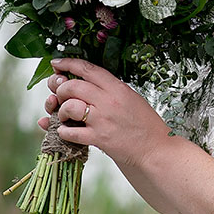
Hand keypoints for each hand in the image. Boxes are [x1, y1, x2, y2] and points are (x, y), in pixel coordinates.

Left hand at [38, 57, 170, 167]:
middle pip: (73, 86)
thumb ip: (110, 90)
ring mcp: (103, 120)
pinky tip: (65, 131)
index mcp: (118, 88)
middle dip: (61, 89)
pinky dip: (63, 131)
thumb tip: (87, 85)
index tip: (57, 63)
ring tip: (64, 116)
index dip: (68, 63)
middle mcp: (109, 101)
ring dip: (61, 110)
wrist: (156, 150)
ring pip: (69, 106)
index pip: (88, 69)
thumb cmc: (146, 126)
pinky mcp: (99, 138)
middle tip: (60, 95)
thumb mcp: (132, 99)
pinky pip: (71, 132)